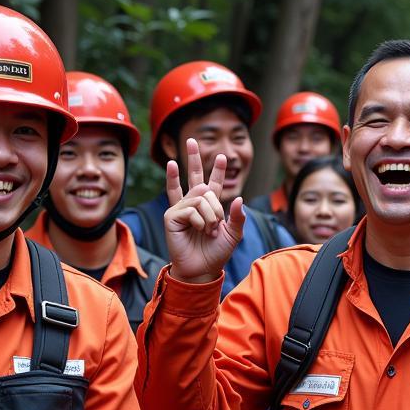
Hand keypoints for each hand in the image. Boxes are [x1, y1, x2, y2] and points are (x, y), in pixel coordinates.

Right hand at [164, 138, 245, 282]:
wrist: (202, 269)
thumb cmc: (216, 253)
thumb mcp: (234, 234)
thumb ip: (238, 217)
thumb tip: (238, 198)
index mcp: (209, 207)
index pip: (213, 184)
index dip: (216, 171)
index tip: (220, 156)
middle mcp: (193, 204)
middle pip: (194, 176)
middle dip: (194, 158)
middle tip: (191, 140)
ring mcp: (181, 208)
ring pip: (201, 197)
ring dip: (212, 214)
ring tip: (209, 230)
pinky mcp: (171, 216)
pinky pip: (191, 209)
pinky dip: (200, 220)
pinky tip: (199, 230)